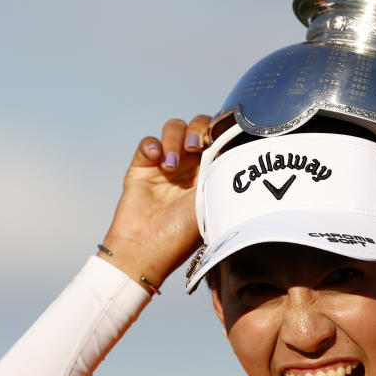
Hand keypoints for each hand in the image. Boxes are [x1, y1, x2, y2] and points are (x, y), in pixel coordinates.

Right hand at [99, 115, 211, 291]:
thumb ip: (220, 171)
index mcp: (212, 173)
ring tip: (170, 166)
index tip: (216, 138)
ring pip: (174, 128)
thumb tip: (232, 143)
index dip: (219, 130)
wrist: (146, 248)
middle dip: (197, 128)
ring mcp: (166, 164)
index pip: (219, 138)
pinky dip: (153, 145)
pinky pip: (149, 142)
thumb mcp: (211, 201)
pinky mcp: (142, 166)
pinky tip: (156, 160)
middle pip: (197, 126)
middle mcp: (191, 166)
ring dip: (174, 139)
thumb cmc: (182, 234)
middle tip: (195, 146)